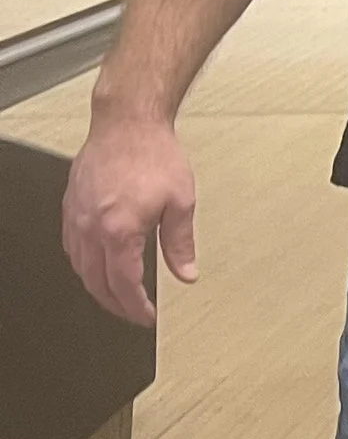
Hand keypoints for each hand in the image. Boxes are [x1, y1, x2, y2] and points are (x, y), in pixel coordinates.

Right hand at [62, 107, 195, 325]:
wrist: (127, 122)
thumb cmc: (153, 154)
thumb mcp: (180, 202)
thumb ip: (180, 243)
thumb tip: (186, 273)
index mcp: (119, 230)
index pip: (124, 285)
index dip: (136, 307)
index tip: (147, 316)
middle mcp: (91, 227)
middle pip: (96, 283)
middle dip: (116, 304)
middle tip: (133, 312)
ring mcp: (76, 217)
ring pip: (79, 267)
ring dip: (97, 287)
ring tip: (117, 295)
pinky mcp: (70, 206)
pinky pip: (70, 247)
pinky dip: (83, 264)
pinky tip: (97, 265)